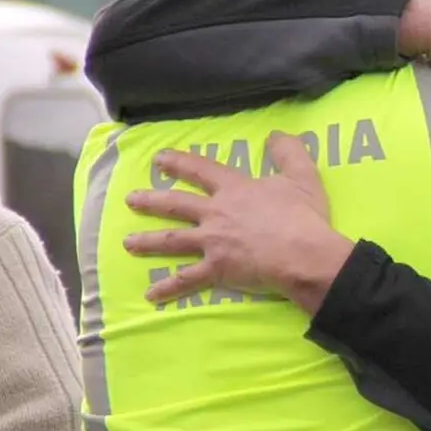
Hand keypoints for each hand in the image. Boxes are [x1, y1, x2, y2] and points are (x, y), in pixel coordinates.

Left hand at [123, 133, 353, 312]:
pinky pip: (187, 280)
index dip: (179, 163)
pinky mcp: (216, 269)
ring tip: (128, 243)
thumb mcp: (301, 176)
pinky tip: (151, 295)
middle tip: (130, 200)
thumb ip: (288, 151)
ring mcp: (212, 242)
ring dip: (148, 241)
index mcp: (234, 189)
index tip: (159, 160)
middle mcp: (216, 213)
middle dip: (151, 201)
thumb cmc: (303, 216)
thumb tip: (276, 135)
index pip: (200, 170)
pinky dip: (168, 288)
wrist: (302, 253)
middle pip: (176, 204)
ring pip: (173, 240)